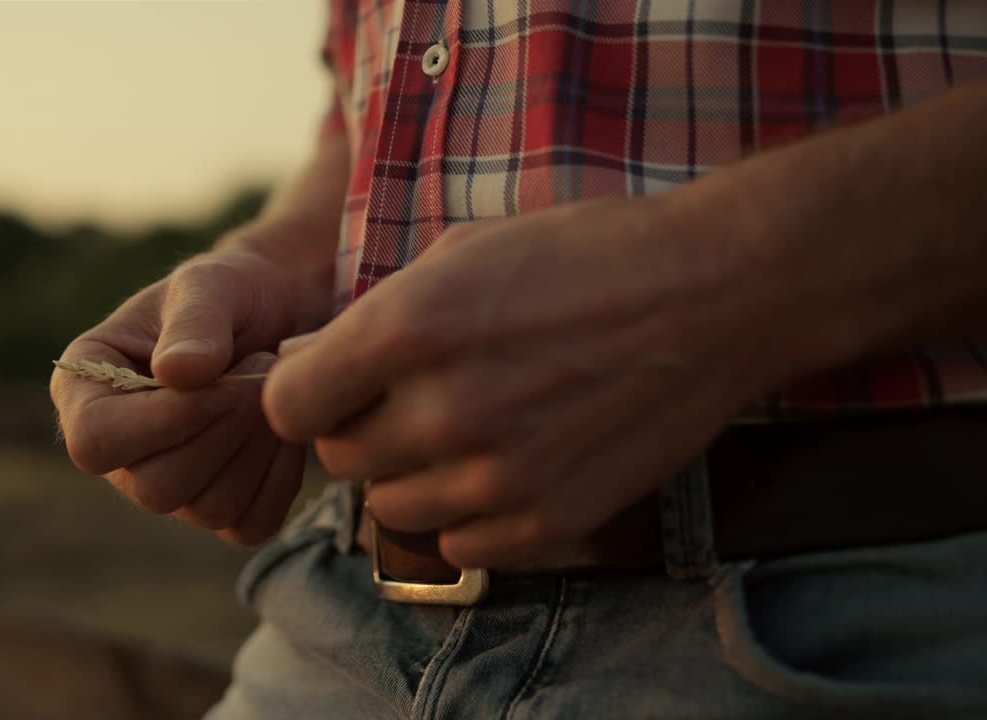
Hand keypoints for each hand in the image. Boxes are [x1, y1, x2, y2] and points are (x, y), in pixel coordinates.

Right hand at [52, 249, 308, 545]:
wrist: (280, 316)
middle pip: (156, 488)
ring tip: (273, 386)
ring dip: (256, 448)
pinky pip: (250, 523)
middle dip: (223, 431)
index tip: (222, 374)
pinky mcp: (221, 508)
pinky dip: (280, 477)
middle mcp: (120, 452)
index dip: (163, 420)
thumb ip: (195, 321)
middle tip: (262, 367)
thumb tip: (176, 373)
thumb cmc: (232, 293)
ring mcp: (170, 487)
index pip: (95, 443)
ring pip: (209, 509)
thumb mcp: (211, 284)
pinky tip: (286, 428)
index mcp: (86, 391)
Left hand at [263, 196, 787, 567]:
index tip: (327, 387)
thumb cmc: (587, 255)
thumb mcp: (464, 251)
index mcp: (408, 329)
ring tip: (460, 430)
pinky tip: (500, 466)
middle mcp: (443, 411)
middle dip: (357, 430)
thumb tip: (312, 366)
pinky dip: (464, 514)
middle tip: (406, 400)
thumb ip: (377, 316)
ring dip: (408, 475)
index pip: (289, 406)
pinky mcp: (547, 521)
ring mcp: (497, 476)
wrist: (715, 293)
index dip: (302, 395)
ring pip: (390, 509)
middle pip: (338, 461)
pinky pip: (457, 546)